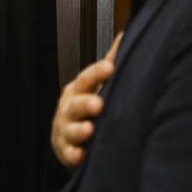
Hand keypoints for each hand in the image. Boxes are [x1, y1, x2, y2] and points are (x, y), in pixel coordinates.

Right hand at [51, 32, 122, 167]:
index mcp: (78, 89)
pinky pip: (68, 152)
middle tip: (98, 104)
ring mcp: (65, 128)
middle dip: (85, 103)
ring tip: (89, 130)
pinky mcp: (65, 149)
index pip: (86, 78)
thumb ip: (109, 64)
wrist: (69, 138)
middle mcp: (69, 107)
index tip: (110, 68)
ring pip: (70, 128)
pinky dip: (72, 154)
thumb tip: (126, 35)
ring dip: (79, 130)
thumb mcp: (96, 85)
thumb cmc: (88, 106)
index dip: (97, 74)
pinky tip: (80, 156)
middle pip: (75, 103)